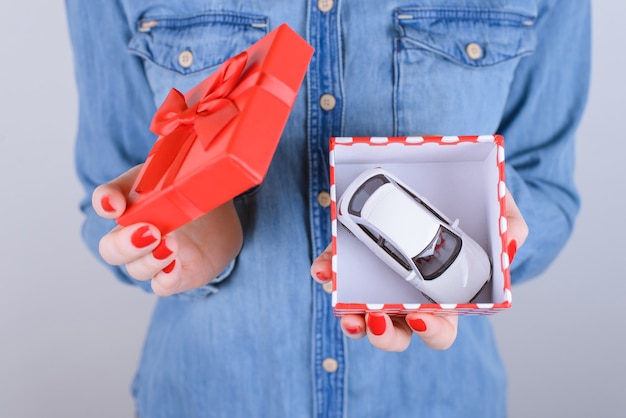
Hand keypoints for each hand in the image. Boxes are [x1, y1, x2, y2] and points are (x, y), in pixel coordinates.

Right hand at [92, 165, 242, 295]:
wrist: (223, 215)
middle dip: (125, 244)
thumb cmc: (192, 192)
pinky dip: (164, 279)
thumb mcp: (177, 174)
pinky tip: (175, 264)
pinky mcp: (176, 275)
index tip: (116, 202)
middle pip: (111, 249)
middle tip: (149, 231)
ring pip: (136, 270)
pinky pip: (161, 286)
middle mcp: (136, 234)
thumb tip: (147, 176)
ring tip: (171, 243)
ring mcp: (155, 257)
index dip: (105, 201)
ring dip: (150, 259)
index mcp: (132, 203)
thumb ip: (161, 171)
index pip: (105, 201)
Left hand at [310, 187, 527, 351]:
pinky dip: (327, 272)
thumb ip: (511, 226)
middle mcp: (408, 291)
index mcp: (445, 293)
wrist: (440, 165)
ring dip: (351, 319)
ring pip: (360, 313)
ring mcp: (377, 275)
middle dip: (385, 336)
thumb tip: (508, 245)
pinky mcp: (352, 253)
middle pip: (396, 331)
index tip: (422, 317)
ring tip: (347, 311)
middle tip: (378, 320)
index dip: (432, 331)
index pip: (440, 328)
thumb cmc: (470, 200)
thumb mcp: (498, 207)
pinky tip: (325, 269)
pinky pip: (334, 270)